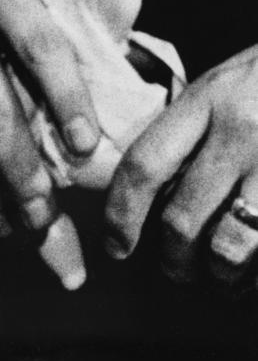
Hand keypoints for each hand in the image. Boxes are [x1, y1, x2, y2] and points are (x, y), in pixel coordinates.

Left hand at [105, 43, 257, 283]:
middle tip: (176, 271)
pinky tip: (254, 270)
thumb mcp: (228, 83)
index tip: (116, 246)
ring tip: (220, 277)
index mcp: (210, 98)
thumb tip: (145, 194)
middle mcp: (245, 128)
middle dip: (172, 259)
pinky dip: (256, 271)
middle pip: (182, 218)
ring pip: (230, 245)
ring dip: (218, 274)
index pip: (144, 165)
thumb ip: (189, 130)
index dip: (121, 215)